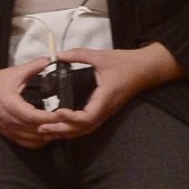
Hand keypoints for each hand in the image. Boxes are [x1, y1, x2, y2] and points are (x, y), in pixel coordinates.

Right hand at [0, 59, 63, 148]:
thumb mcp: (14, 73)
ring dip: (48, 136)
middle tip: (70, 122)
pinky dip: (39, 141)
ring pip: (34, 140)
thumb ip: (33, 66)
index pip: (35, 117)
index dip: (51, 117)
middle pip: (37, 132)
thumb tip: (50, 59)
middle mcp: (11, 122)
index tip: (66, 113)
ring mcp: (9, 130)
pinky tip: (47, 134)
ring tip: (61, 128)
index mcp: (12, 106)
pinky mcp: (8, 134)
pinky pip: (27, 143)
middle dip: (55, 128)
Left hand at [43, 42, 181, 139]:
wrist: (146, 68)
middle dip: (62, 130)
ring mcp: (107, 112)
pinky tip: (63, 127)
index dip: (71, 118)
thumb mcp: (101, 56)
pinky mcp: (106, 111)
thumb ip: (78, 55)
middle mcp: (105, 109)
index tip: (58, 112)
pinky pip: (89, 125)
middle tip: (42, 128)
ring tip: (48, 132)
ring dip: (67, 132)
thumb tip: (57, 55)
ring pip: (86, 130)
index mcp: (105, 98)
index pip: (87, 117)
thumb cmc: (125, 62)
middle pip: (83, 129)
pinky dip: (75, 129)